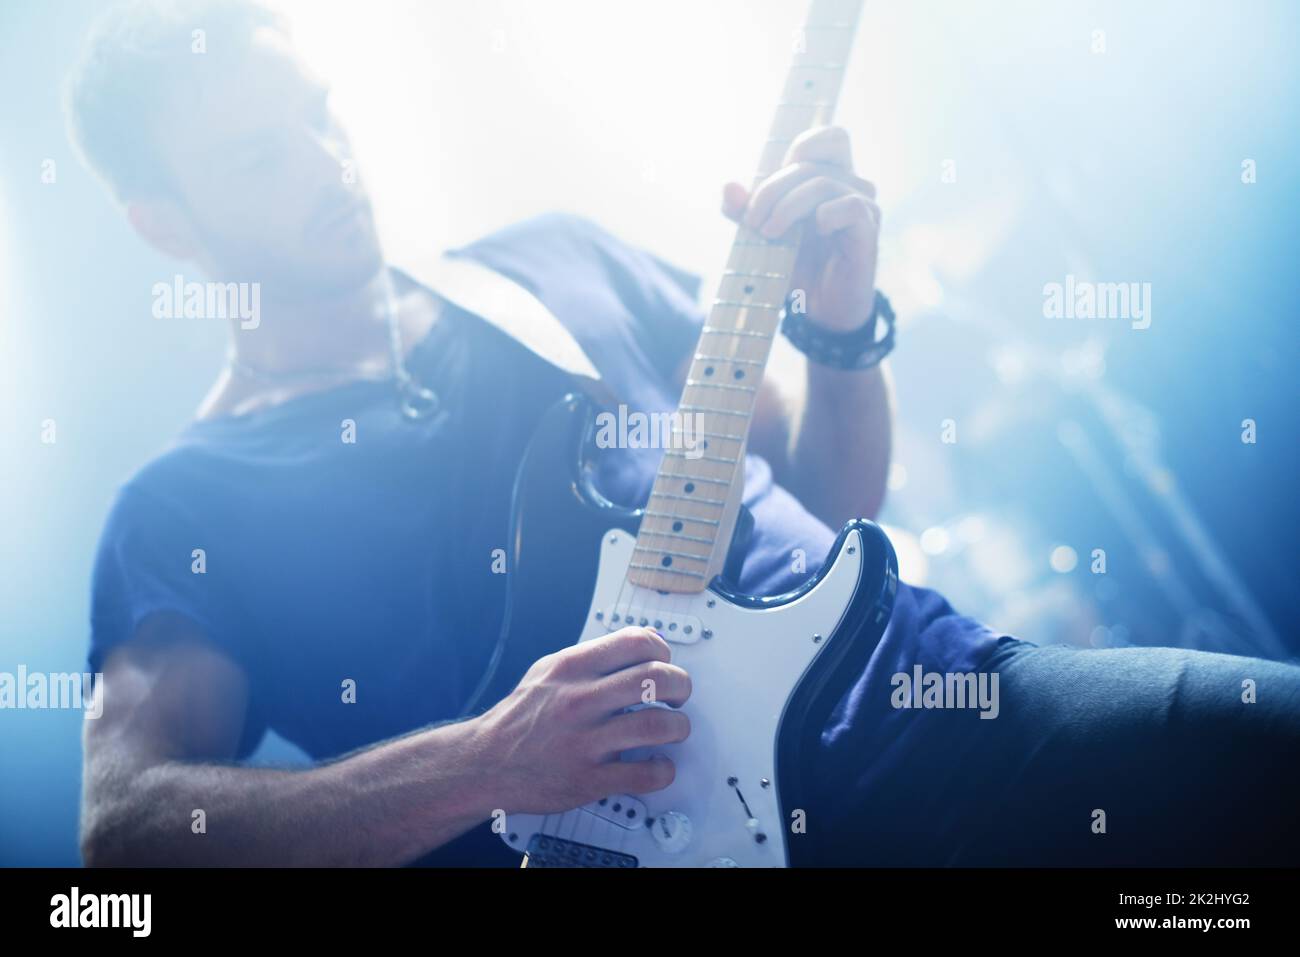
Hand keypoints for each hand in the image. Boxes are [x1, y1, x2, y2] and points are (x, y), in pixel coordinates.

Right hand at [474, 626, 691, 814]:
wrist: (484, 763)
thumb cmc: (520, 718)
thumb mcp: (550, 670)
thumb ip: (595, 656)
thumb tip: (643, 641)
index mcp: (572, 668)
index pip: (636, 641)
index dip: (663, 650)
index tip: (665, 662)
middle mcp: (580, 700)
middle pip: (656, 678)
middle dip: (681, 686)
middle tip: (678, 697)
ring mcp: (584, 742)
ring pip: (657, 726)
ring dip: (678, 727)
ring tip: (673, 730)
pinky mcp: (587, 780)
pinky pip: (643, 774)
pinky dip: (662, 770)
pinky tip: (657, 765)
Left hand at [721, 125, 880, 332]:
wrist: (820, 310)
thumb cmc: (798, 266)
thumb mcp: (763, 236)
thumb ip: (745, 211)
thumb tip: (728, 187)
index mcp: (830, 177)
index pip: (830, 137)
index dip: (801, 146)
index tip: (769, 186)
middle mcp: (851, 185)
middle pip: (810, 163)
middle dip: (771, 189)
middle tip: (753, 221)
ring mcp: (863, 206)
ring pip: (823, 183)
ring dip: (787, 206)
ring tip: (770, 233)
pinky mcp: (868, 231)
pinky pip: (849, 207)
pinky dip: (824, 216)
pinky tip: (815, 233)